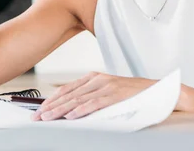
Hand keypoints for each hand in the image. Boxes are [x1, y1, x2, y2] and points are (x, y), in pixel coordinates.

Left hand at [31, 72, 155, 120]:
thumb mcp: (106, 91)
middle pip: (69, 94)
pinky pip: (94, 103)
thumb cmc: (130, 94)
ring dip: (61, 110)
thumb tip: (70, 108)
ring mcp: (106, 86)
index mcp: (93, 78)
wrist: (155, 91)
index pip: (67, 89)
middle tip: (38, 116)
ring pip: (78, 99)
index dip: (52, 99)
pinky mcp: (115, 95)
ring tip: (49, 117)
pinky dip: (81, 110)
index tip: (40, 109)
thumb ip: (89, 96)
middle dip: (51, 106)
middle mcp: (97, 80)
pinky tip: (71, 116)